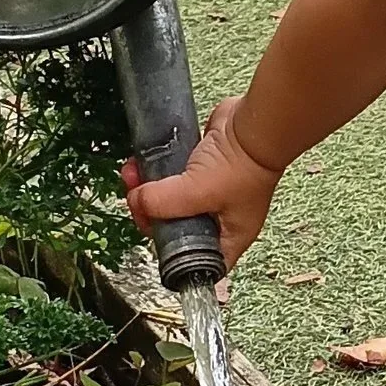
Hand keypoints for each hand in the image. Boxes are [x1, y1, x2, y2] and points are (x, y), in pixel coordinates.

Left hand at [124, 99, 283, 270]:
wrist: (253, 125)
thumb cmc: (243, 165)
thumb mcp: (197, 192)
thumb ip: (162, 203)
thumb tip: (137, 202)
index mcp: (228, 236)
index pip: (195, 260)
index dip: (169, 252)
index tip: (150, 230)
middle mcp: (219, 217)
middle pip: (174, 227)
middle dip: (149, 213)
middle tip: (136, 200)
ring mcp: (209, 192)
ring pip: (169, 200)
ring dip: (146, 190)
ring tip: (133, 176)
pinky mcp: (200, 168)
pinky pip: (171, 176)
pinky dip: (155, 170)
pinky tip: (141, 163)